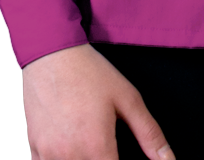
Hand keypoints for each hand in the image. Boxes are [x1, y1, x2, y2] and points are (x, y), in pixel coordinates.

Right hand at [22, 42, 175, 159]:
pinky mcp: (35, 149)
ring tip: (90, 142)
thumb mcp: (128, 98)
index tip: (119, 153)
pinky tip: (70, 146)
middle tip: (106, 146)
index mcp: (96, 146)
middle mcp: (70, 155)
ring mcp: (49, 154)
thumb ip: (150, 133)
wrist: (51, 53)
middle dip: (104, 159)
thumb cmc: (87, 71)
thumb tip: (167, 159)